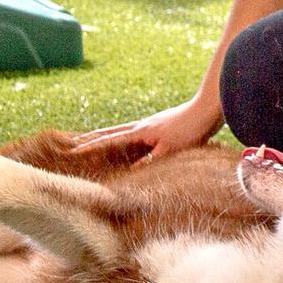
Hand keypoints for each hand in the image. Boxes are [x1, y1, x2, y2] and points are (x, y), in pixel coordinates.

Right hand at [78, 96, 221, 160]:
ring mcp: (152, 125)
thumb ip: (151, 162)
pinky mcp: (162, 127)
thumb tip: (131, 173)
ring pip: (124, 132)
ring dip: (109, 137)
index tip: (74, 150)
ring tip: (98, 141)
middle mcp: (143, 126)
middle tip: (76, 142)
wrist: (208, 108)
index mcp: (141, 131)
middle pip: (113, 132)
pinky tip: (132, 145)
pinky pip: (138, 136)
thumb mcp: (170, 150)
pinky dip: (128, 141)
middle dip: (94, 138)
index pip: (111, 139)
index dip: (93, 145)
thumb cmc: (190, 129)